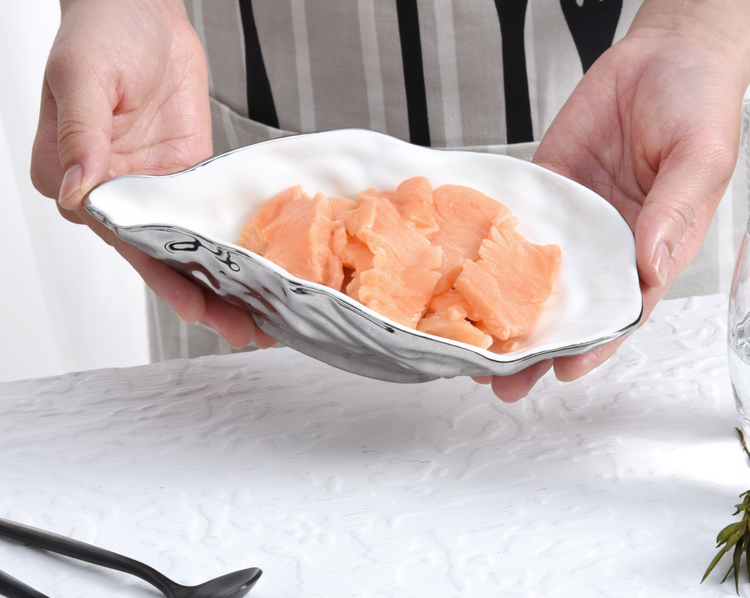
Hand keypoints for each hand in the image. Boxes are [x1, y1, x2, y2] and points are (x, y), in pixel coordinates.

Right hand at [31, 0, 273, 348]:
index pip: (126, 245)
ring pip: (190, 252)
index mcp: (73, 183)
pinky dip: (231, 252)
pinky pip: (208, 222)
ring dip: (224, 287)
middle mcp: (116, 196)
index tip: (198, 308)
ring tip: (262, 319)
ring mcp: (154, 189)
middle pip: (162, 262)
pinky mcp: (184, 177)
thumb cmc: (100, 33)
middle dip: (205, 301)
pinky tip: (257, 274)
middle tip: (246, 331)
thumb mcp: (83, 78)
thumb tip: (76, 192)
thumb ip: (81, 136)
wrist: (138, 9)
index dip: (165, 282)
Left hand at [482, 0, 749, 401]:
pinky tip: (461, 276)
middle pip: (568, 309)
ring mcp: (572, 221)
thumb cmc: (699, 103)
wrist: (663, 54)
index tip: (562, 372)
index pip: (621, 313)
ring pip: (532, 277)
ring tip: (470, 347)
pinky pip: (513, 224)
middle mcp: (607, 244)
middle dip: (535, 348)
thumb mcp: (701, 157)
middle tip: (499, 381)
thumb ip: (675, 211)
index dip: (592, 347)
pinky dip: (486, 251)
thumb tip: (648, 264)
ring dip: (502, 313)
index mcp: (651, 249)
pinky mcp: (545, 191)